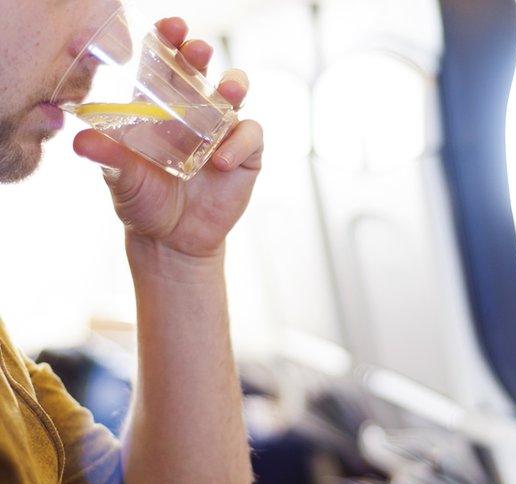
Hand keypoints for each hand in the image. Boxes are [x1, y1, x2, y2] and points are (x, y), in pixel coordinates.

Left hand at [73, 18, 262, 266]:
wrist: (174, 239)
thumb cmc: (143, 202)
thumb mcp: (121, 179)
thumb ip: (108, 159)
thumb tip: (82, 142)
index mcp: (159, 106)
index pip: (164, 62)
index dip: (168, 40)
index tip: (169, 28)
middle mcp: (193, 110)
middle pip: (201, 68)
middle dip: (200, 53)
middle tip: (197, 50)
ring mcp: (223, 130)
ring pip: (235, 93)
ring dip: (234, 85)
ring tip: (228, 91)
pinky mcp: (246, 154)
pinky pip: (250, 135)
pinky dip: (239, 143)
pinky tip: (221, 161)